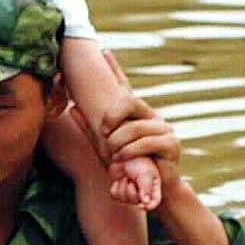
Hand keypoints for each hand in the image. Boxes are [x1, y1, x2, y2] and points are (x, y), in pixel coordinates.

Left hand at [96, 53, 183, 195]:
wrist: (152, 192)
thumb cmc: (127, 168)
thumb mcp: (105, 148)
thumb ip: (91, 129)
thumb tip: (72, 108)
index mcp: (135, 115)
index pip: (124, 88)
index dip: (115, 69)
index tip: (104, 52)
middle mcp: (151, 116)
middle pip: (131, 102)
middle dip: (113, 115)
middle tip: (103, 131)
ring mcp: (164, 128)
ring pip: (137, 125)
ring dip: (120, 141)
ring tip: (114, 154)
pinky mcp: (171, 144)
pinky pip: (149, 141)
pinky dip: (132, 150)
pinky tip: (123, 157)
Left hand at [107, 155, 162, 210]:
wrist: (124, 154)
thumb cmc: (139, 162)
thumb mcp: (145, 173)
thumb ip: (146, 187)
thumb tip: (145, 202)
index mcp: (153, 188)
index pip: (154, 202)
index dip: (149, 206)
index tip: (142, 206)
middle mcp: (143, 193)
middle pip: (135, 201)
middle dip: (131, 189)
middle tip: (132, 178)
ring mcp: (130, 193)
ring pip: (124, 198)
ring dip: (123, 185)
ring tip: (126, 176)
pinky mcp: (119, 191)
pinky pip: (115, 195)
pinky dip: (115, 186)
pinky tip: (119, 179)